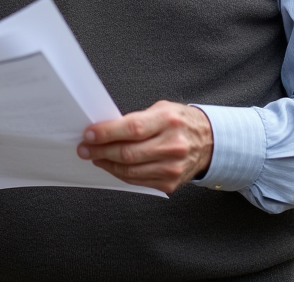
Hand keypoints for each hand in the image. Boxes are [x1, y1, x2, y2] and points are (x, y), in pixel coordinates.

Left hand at [77, 101, 213, 194]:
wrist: (209, 142)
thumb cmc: (179, 122)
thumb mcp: (161, 110)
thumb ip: (136, 120)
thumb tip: (105, 130)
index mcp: (169, 121)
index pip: (132, 128)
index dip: (107, 133)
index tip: (89, 134)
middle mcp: (173, 145)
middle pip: (128, 153)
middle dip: (100, 151)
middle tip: (85, 148)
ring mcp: (173, 167)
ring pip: (130, 171)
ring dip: (107, 164)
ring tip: (95, 156)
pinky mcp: (171, 183)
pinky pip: (138, 181)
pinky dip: (120, 174)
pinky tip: (112, 166)